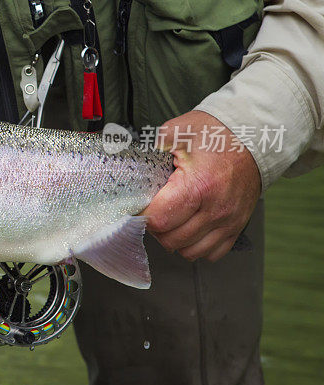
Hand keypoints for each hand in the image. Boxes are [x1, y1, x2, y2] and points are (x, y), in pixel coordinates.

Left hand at [142, 111, 260, 261]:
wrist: (254, 137)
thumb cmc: (215, 134)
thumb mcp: (179, 130)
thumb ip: (153, 146)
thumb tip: (130, 159)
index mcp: (199, 185)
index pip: (160, 219)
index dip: (144, 213)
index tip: (142, 203)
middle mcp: (216, 209)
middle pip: (171, 239)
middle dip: (157, 228)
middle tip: (155, 210)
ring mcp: (229, 221)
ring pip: (190, 251)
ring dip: (175, 239)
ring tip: (171, 219)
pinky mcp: (237, 227)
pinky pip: (211, 253)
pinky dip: (196, 246)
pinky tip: (190, 227)